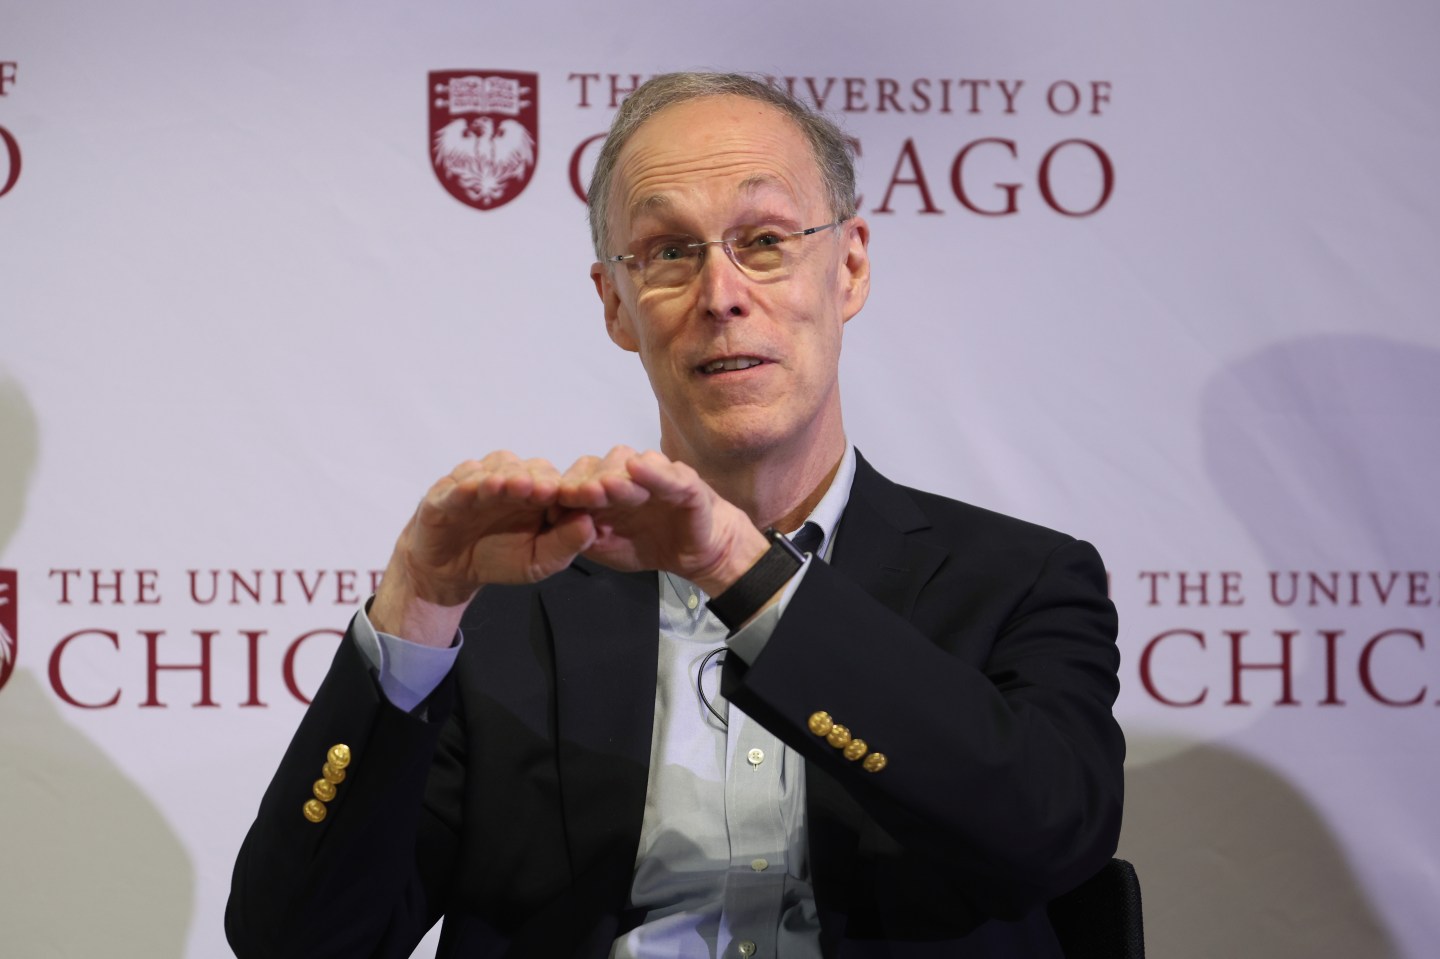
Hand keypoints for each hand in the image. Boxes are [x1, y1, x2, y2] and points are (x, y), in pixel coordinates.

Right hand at [371, 453, 596, 645]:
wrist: (451, 569)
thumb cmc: (499, 558)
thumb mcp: (539, 560)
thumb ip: (565, 544)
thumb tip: (590, 525)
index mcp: (540, 493)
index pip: (560, 482)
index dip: (569, 489)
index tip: (580, 498)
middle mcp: (513, 478)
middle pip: (531, 469)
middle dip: (539, 479)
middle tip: (546, 490)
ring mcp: (480, 480)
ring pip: (496, 468)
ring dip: (505, 477)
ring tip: (512, 487)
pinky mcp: (448, 490)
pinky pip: (459, 484)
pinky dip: (467, 486)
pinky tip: (475, 491)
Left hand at [556, 446, 767, 595]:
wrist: (697, 554)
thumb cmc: (651, 546)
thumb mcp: (607, 549)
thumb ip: (580, 535)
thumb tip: (554, 518)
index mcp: (605, 488)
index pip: (580, 478)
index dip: (566, 488)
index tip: (552, 501)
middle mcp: (626, 475)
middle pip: (599, 465)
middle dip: (585, 480)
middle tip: (573, 494)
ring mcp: (654, 474)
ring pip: (628, 463)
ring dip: (614, 475)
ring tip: (603, 488)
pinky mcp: (683, 480)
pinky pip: (667, 473)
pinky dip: (652, 472)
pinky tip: (637, 469)